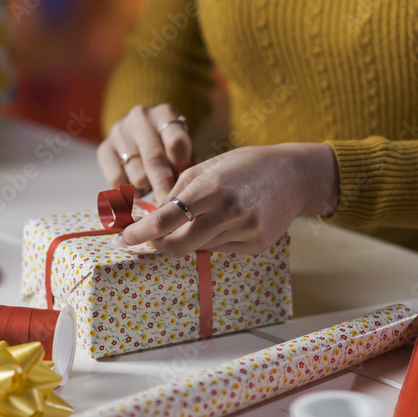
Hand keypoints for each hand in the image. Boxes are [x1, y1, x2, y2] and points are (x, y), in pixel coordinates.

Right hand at [98, 103, 191, 201]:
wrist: (138, 130)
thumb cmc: (166, 143)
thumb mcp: (182, 145)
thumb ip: (186, 162)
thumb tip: (182, 188)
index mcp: (164, 113)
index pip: (176, 141)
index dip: (181, 166)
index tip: (184, 185)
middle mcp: (140, 117)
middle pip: (153, 159)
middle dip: (163, 186)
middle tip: (169, 205)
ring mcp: (119, 132)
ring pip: (136, 174)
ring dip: (147, 188)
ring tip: (152, 187)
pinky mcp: (104, 148)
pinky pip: (116, 180)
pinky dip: (128, 191)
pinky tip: (137, 188)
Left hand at [112, 143, 339, 255]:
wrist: (294, 176)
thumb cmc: (245, 166)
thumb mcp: (207, 167)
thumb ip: (178, 192)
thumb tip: (152, 217)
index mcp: (212, 186)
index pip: (166, 218)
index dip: (140, 232)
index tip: (123, 238)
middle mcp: (229, 211)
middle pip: (178, 244)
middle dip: (159, 244)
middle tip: (151, 238)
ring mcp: (245, 231)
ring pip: (199, 248)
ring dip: (189, 238)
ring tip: (203, 217)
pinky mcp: (256, 245)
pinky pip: (221, 250)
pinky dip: (213, 240)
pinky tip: (227, 222)